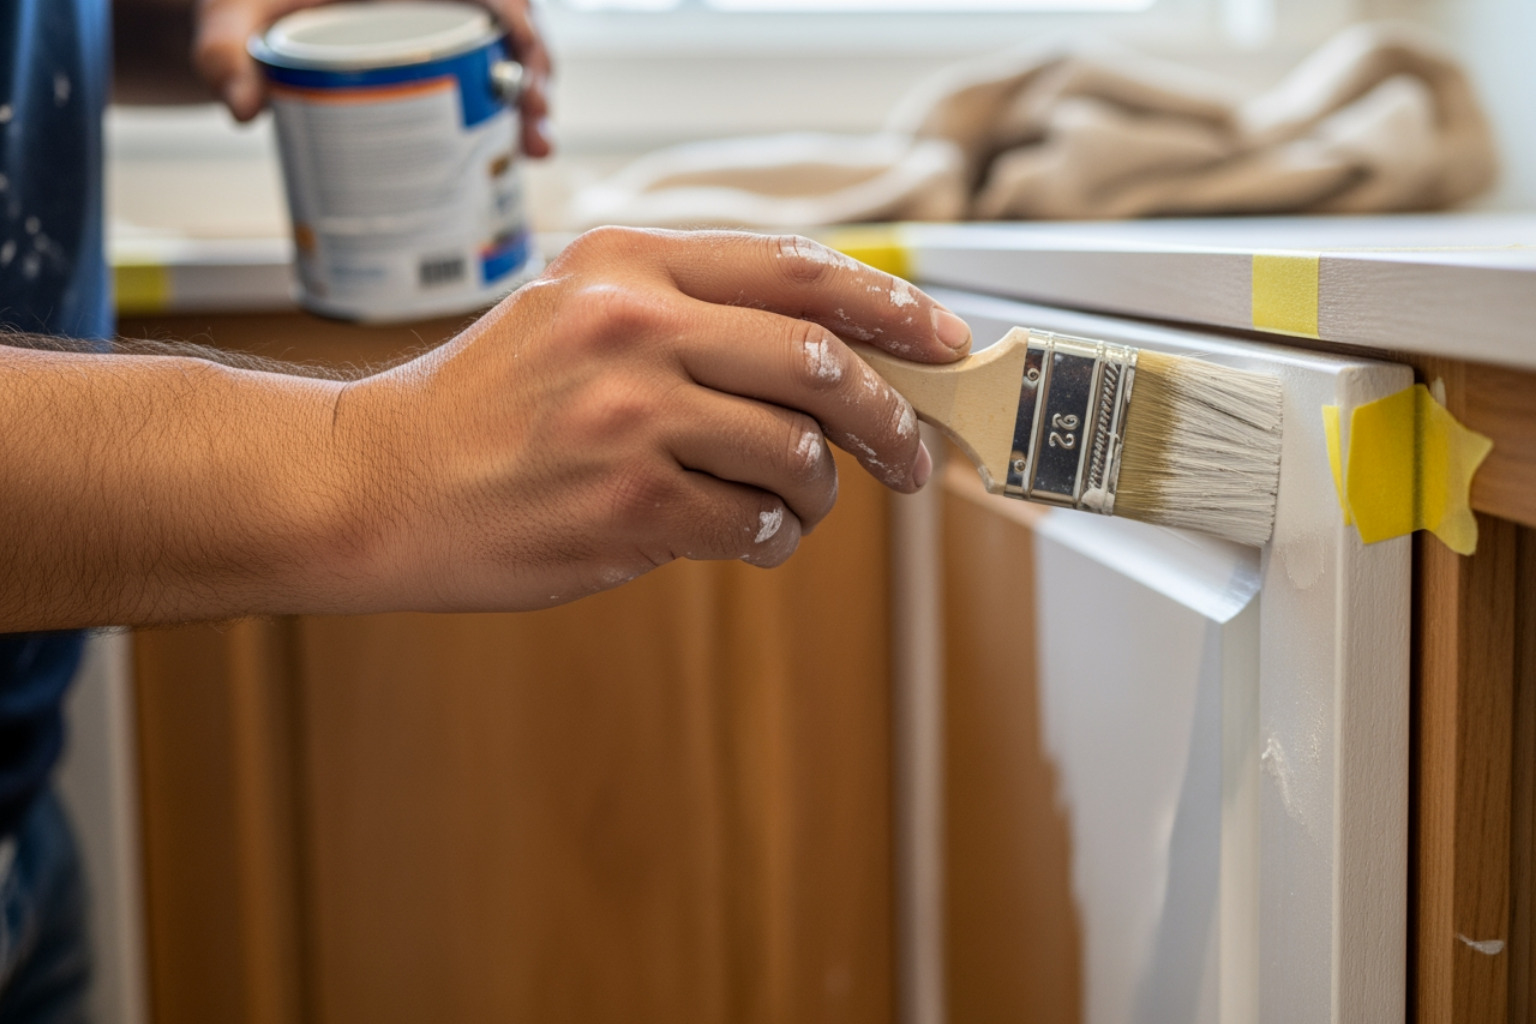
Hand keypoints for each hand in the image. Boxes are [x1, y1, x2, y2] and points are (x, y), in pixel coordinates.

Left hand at [193, 0, 554, 156]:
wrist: (245, 17)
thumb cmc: (243, 3)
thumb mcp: (228, 16)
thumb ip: (224, 53)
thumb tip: (243, 110)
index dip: (515, 15)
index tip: (524, 57)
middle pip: (507, 19)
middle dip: (534, 72)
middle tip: (535, 126)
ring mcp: (437, 25)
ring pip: (505, 53)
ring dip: (529, 100)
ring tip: (534, 148)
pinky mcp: (438, 57)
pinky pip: (486, 77)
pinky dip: (505, 113)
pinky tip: (516, 150)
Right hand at [338, 228, 971, 610]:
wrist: (380, 483)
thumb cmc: (483, 405)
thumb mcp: (572, 310)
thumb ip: (684, 310)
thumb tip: (821, 350)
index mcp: (628, 265)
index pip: (796, 269)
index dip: (891, 307)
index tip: (941, 340)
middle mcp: (635, 327)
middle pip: (818, 361)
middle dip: (886, 417)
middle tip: (907, 453)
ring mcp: (632, 417)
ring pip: (797, 453)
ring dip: (820, 492)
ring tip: (794, 504)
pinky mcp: (629, 505)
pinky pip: (753, 525)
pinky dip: (771, 538)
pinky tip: (748, 536)